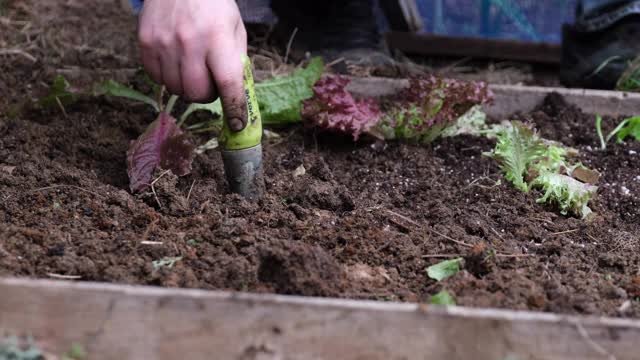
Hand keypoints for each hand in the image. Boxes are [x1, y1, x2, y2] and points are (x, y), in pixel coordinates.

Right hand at [138, 0, 247, 130]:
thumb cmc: (213, 5)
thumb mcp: (234, 28)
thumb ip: (236, 61)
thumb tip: (236, 95)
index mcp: (218, 38)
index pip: (228, 84)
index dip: (234, 108)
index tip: (238, 124)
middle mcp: (190, 42)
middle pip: (197, 93)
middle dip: (207, 95)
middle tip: (210, 83)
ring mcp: (164, 43)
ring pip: (176, 89)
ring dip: (187, 87)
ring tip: (192, 68)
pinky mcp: (146, 42)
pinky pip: (156, 78)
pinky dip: (168, 77)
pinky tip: (175, 61)